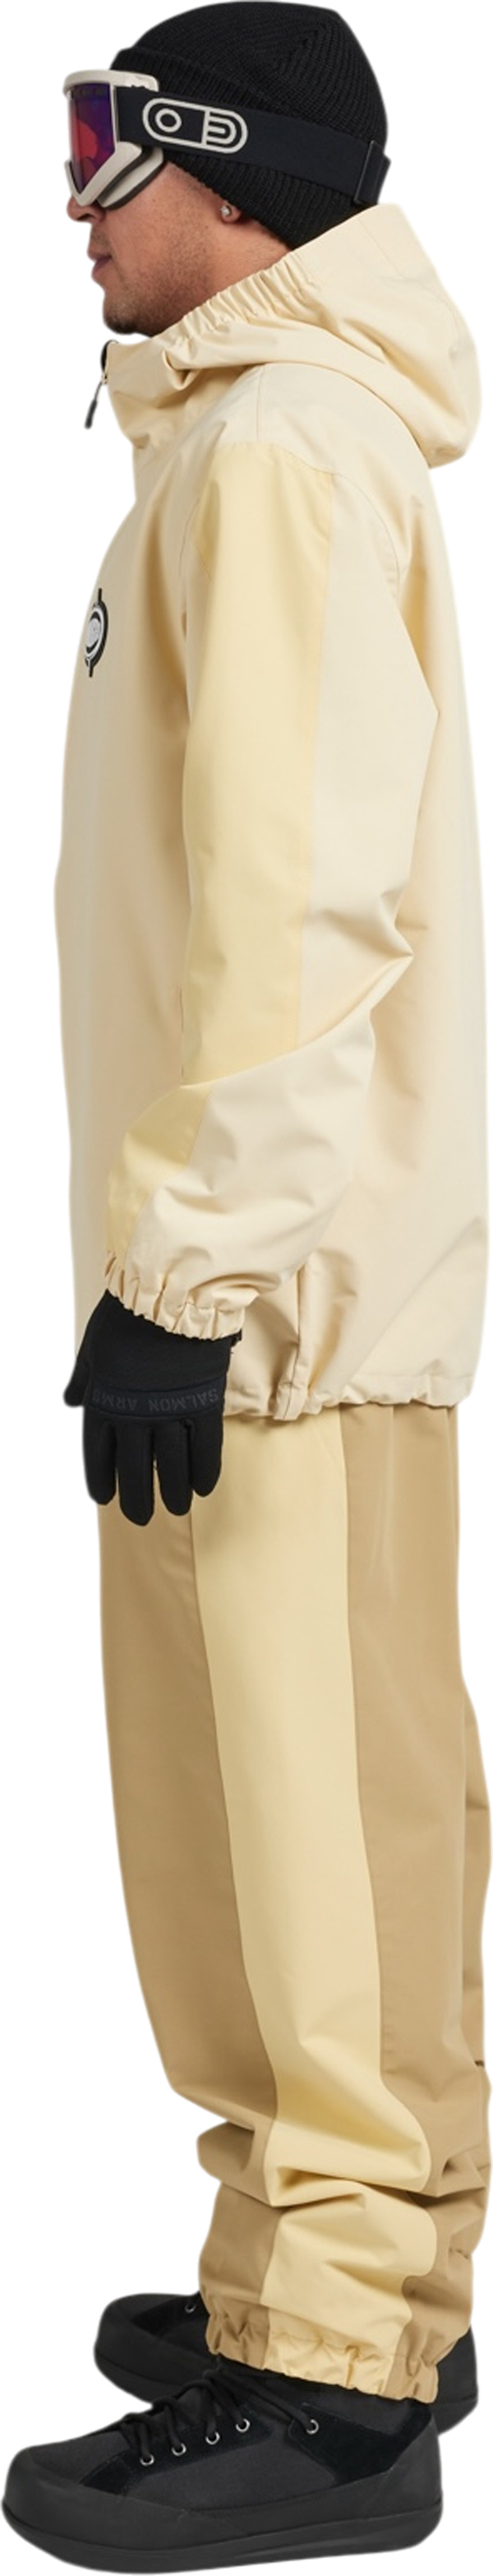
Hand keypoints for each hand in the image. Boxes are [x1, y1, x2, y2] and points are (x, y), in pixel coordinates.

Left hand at [63, 1290, 241, 1524]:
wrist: (169, 1293)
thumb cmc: (126, 1314)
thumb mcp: (93, 1346)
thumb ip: (83, 1378)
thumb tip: (71, 1401)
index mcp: (104, 1401)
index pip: (98, 1452)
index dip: (101, 1478)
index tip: (104, 1498)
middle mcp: (134, 1414)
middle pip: (134, 1468)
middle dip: (136, 1497)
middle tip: (141, 1517)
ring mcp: (169, 1411)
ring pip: (170, 1465)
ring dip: (172, 1491)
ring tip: (174, 1508)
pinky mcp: (202, 1403)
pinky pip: (205, 1447)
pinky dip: (203, 1470)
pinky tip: (202, 1488)